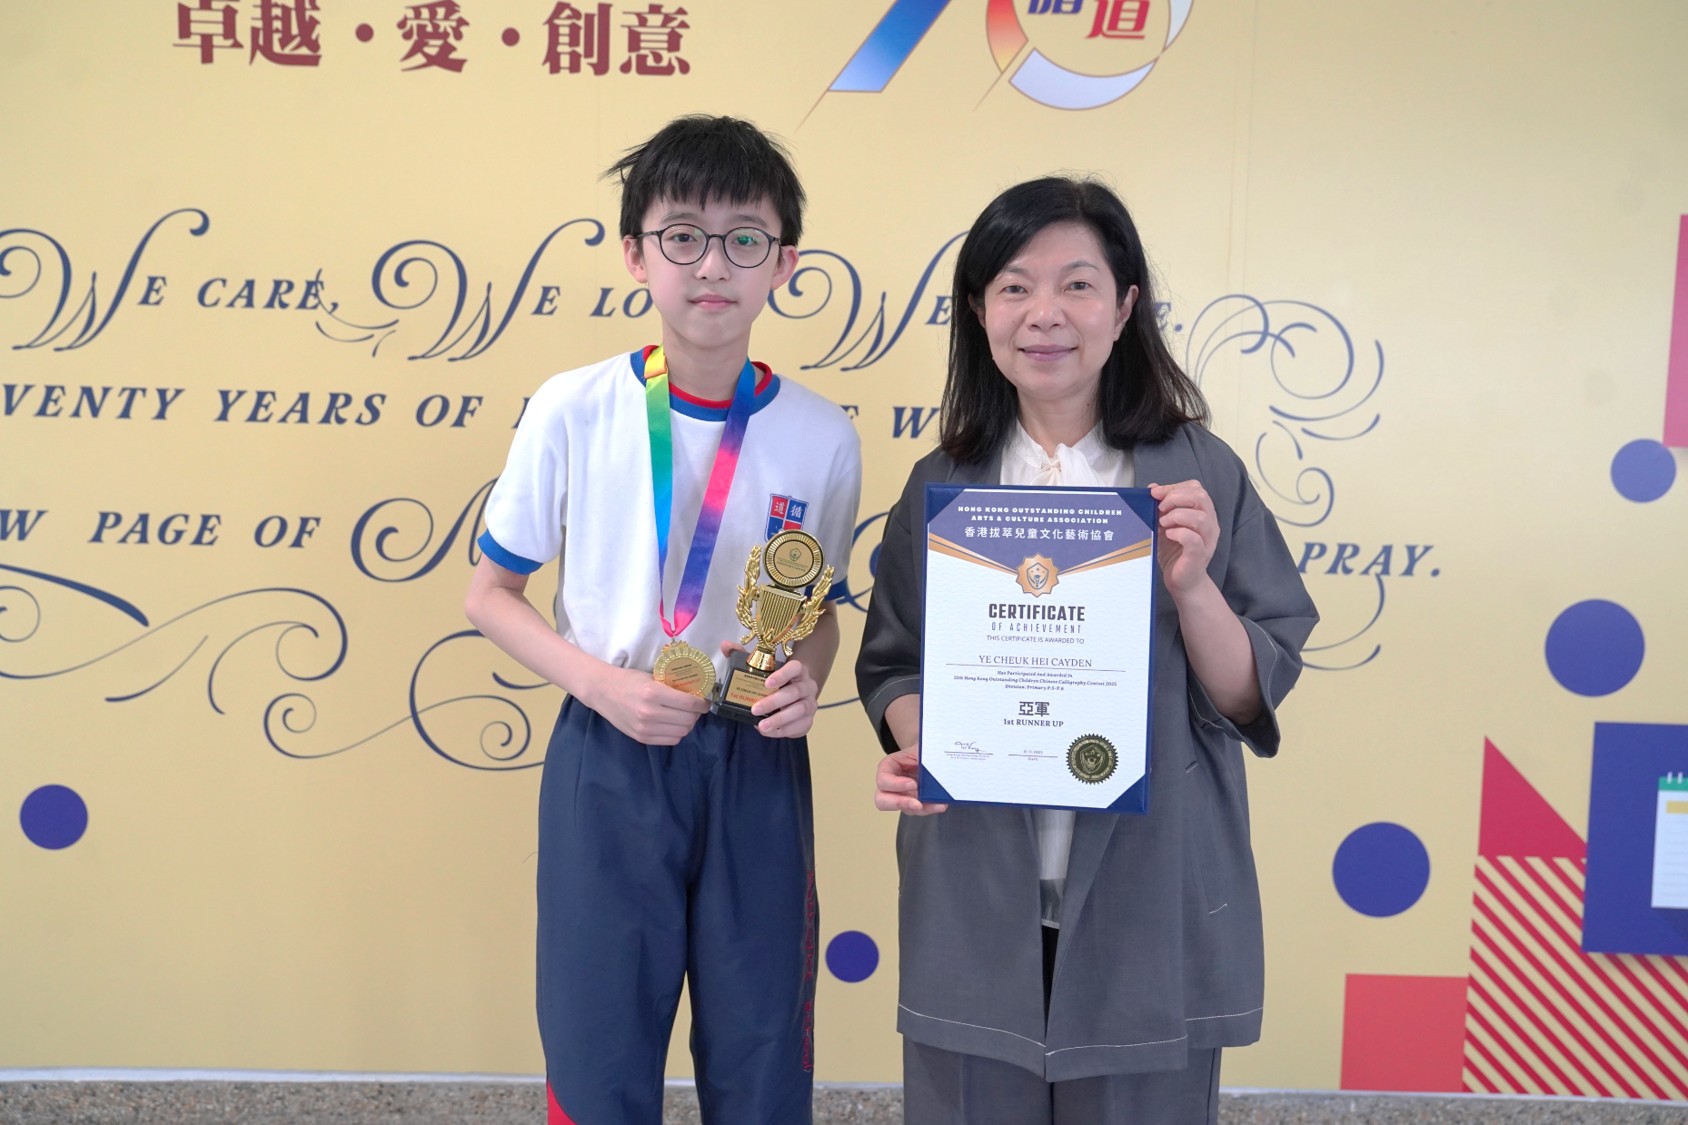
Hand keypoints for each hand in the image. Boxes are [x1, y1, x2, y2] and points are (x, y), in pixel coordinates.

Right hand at [589, 664, 709, 745]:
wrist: (602, 692)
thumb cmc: (629, 680)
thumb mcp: (652, 677)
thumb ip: (672, 687)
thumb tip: (697, 695)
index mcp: (653, 693)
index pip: (689, 704)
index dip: (702, 704)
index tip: (704, 702)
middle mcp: (650, 712)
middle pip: (688, 720)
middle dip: (696, 714)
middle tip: (695, 708)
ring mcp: (645, 728)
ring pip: (682, 732)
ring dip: (687, 724)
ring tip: (684, 716)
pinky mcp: (642, 738)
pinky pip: (671, 740)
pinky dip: (677, 733)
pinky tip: (673, 724)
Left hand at [750, 656, 821, 738]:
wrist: (794, 698)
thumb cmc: (774, 681)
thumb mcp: (760, 668)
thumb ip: (742, 656)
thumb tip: (724, 645)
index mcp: (797, 670)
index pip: (795, 667)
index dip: (782, 674)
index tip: (767, 683)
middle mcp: (807, 685)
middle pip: (795, 692)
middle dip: (774, 702)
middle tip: (755, 709)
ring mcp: (810, 704)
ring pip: (799, 710)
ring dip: (779, 719)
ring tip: (761, 726)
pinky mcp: (808, 720)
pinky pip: (799, 726)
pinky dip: (783, 730)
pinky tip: (768, 731)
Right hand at [874, 747, 947, 814]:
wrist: (930, 754)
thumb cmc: (922, 750)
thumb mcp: (921, 749)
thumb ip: (924, 757)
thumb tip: (935, 767)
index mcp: (888, 767)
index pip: (883, 779)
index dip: (896, 784)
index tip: (913, 784)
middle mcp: (891, 785)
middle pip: (882, 801)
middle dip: (900, 803)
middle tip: (917, 803)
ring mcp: (902, 795)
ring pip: (904, 808)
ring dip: (920, 809)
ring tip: (935, 804)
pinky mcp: (914, 802)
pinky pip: (919, 810)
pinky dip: (930, 808)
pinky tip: (940, 804)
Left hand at [1148, 479, 1219, 598]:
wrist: (1182, 581)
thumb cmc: (1175, 553)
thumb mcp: (1165, 525)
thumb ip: (1161, 507)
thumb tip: (1153, 488)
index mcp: (1203, 513)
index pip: (1196, 489)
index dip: (1174, 487)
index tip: (1155, 494)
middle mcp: (1209, 524)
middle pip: (1201, 497)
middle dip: (1176, 497)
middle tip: (1160, 508)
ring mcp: (1206, 540)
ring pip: (1200, 517)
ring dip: (1177, 515)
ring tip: (1163, 523)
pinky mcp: (1199, 555)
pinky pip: (1194, 539)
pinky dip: (1179, 533)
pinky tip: (1168, 535)